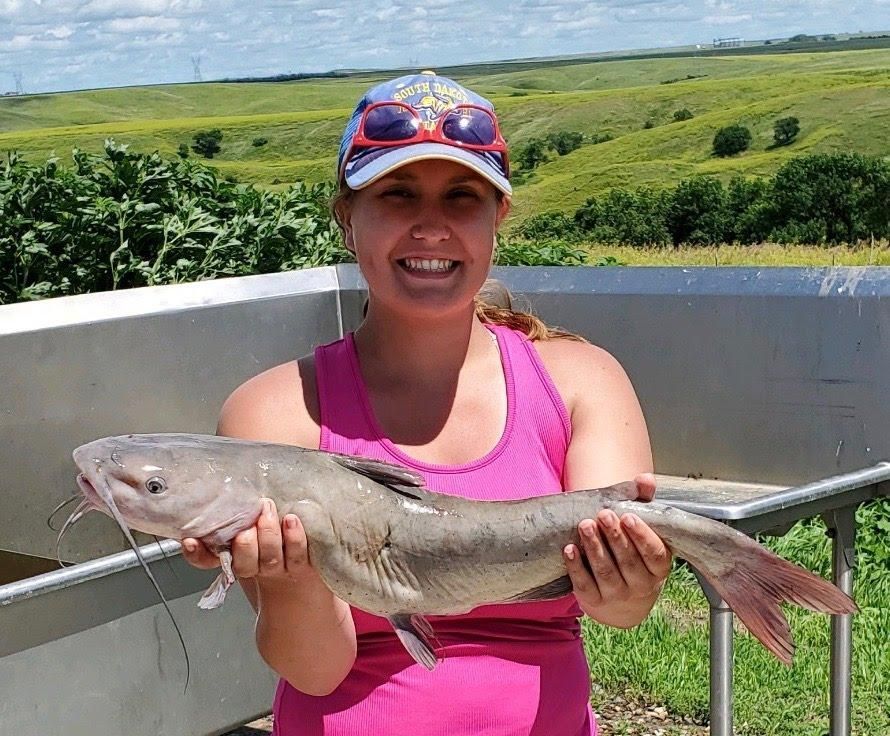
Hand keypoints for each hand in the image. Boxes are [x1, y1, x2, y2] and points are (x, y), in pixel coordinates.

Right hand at [181, 498, 318, 589]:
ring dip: (269, 535)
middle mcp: (251, 563)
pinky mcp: (298, 563)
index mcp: (230, 552)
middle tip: (247, 524)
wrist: (299, 551)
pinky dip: (294, 539)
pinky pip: (296, 555)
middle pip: (243, 562)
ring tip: (269, 510)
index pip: (206, 559)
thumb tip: (220, 468)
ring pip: (269, 559)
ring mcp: (275, 566)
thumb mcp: (245, 508)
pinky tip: (292, 521)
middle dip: (245, 544)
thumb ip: (232, 498)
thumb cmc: (266, 520)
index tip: (191, 540)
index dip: (197, 553)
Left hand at [563, 473, 671, 626]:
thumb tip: (646, 478)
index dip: (642, 536)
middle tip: (603, 514)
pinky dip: (576, 567)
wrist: (623, 600)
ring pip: (606, 572)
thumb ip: (644, 502)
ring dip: (594, 548)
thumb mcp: (644, 531)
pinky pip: (584, 584)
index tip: (628, 515)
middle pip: (628, 561)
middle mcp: (641, 586)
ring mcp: (618, 596)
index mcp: (658, 568)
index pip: (654, 553)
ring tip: (585, 525)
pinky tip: (569, 549)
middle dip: (615, 537)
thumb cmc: (635, 555)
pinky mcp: (595, 601)